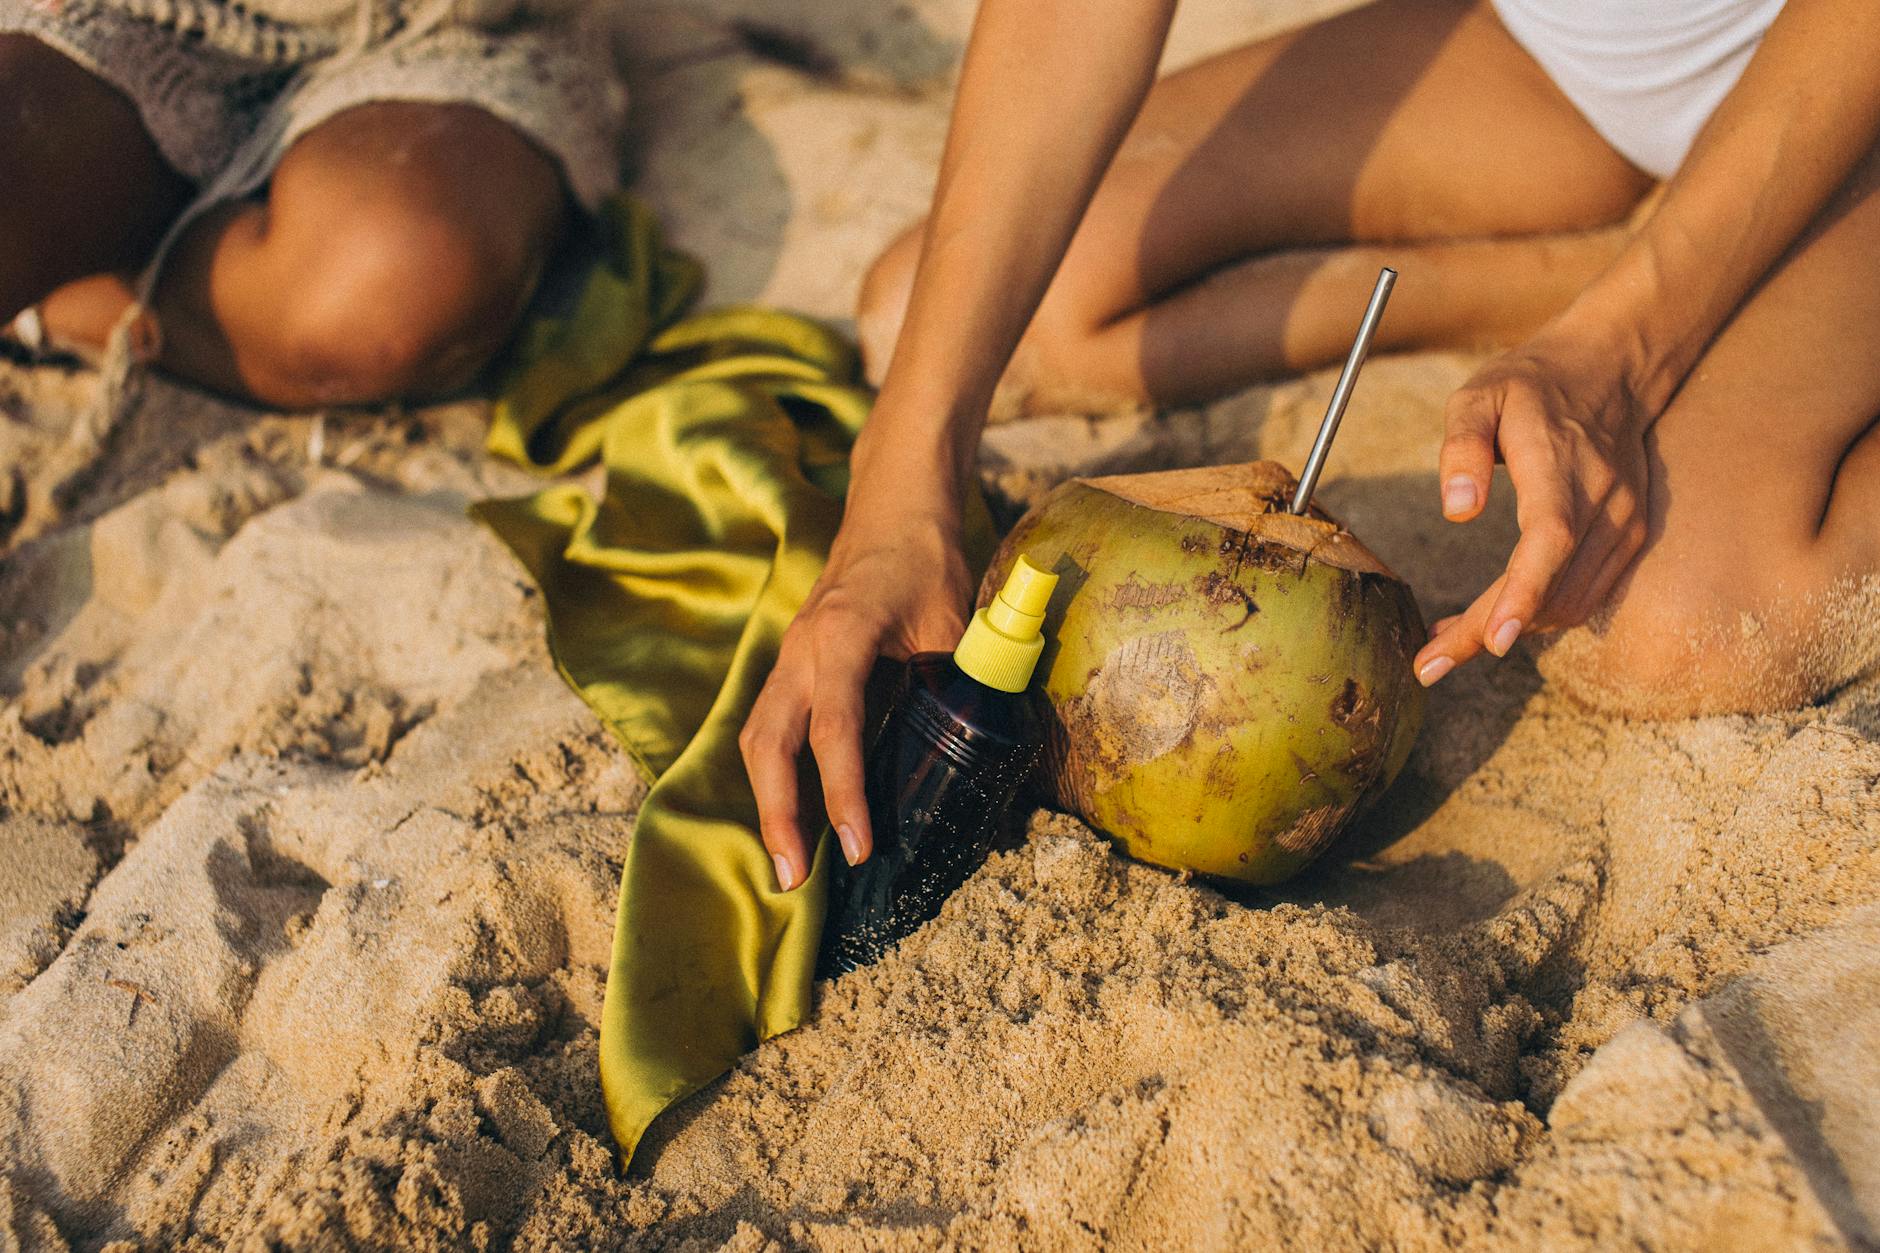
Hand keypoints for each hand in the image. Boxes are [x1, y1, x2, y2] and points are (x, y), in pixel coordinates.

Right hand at [738, 477, 972, 890]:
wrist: (892, 503)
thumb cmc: (927, 557)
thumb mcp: (955, 620)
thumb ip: (961, 684)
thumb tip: (988, 762)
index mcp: (843, 637)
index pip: (835, 730)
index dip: (844, 794)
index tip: (857, 847)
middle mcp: (803, 649)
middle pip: (768, 744)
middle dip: (777, 814)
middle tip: (793, 879)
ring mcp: (790, 654)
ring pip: (757, 737)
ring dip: (767, 800)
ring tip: (786, 860)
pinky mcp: (791, 661)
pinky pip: (768, 724)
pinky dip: (774, 772)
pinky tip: (789, 811)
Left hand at [1414, 320, 1654, 684]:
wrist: (1610, 369)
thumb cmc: (1530, 385)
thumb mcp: (1478, 394)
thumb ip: (1462, 445)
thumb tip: (1456, 507)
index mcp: (1561, 468)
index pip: (1549, 541)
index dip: (1522, 594)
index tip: (1493, 641)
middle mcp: (1604, 502)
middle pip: (1551, 589)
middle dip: (1489, 632)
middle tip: (1428, 664)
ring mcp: (1624, 523)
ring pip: (1569, 603)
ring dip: (1509, 629)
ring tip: (1447, 641)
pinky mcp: (1630, 537)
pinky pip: (1585, 595)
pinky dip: (1539, 615)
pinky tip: (1494, 616)